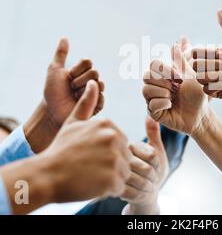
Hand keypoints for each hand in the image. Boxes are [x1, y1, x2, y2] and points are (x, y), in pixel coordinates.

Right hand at [43, 80, 130, 201]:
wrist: (47, 175)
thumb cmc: (61, 149)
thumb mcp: (73, 123)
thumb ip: (87, 103)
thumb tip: (93, 82)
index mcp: (108, 125)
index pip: (120, 142)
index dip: (107, 152)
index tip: (91, 156)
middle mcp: (114, 139)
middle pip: (125, 156)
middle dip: (112, 165)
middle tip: (92, 168)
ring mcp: (115, 159)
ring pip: (124, 172)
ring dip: (112, 177)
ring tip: (92, 176)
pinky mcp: (114, 179)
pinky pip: (120, 186)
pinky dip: (109, 189)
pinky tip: (93, 184)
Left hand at [44, 38, 104, 125]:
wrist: (52, 112)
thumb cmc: (52, 92)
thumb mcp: (54, 70)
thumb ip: (60, 54)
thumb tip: (64, 38)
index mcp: (83, 71)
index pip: (88, 62)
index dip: (77, 70)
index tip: (68, 77)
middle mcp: (91, 79)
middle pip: (95, 72)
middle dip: (79, 81)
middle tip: (71, 89)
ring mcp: (96, 91)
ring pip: (99, 84)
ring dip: (84, 91)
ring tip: (75, 96)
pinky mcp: (99, 104)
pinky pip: (101, 97)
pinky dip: (91, 99)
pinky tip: (82, 103)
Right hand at [121, 117, 168, 213]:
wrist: (145, 192)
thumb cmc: (153, 169)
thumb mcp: (156, 149)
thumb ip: (153, 133)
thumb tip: (152, 115)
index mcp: (128, 146)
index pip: (151, 155)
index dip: (157, 163)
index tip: (155, 166)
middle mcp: (119, 158)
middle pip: (146, 168)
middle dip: (153, 176)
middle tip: (151, 178)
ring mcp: (116, 174)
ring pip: (142, 181)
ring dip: (149, 185)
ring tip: (147, 184)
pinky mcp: (115, 189)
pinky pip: (136, 193)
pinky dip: (143, 194)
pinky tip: (141, 191)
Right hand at [143, 38, 208, 135]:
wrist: (200, 114)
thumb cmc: (197, 94)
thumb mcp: (192, 75)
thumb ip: (182, 60)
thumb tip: (176, 43)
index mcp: (162, 74)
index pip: (152, 64)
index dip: (164, 69)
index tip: (179, 77)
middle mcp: (154, 85)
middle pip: (146, 76)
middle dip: (164, 81)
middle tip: (176, 87)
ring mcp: (151, 98)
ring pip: (146, 90)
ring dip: (164, 93)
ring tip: (173, 97)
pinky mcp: (152, 112)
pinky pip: (151, 104)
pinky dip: (164, 103)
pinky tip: (171, 105)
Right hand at [191, 10, 221, 98]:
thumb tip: (218, 10)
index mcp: (216, 55)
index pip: (197, 54)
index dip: (201, 54)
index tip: (211, 54)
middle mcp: (214, 68)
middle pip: (197, 67)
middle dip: (210, 66)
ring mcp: (216, 81)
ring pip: (200, 79)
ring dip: (213, 76)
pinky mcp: (220, 93)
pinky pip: (207, 90)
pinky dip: (215, 87)